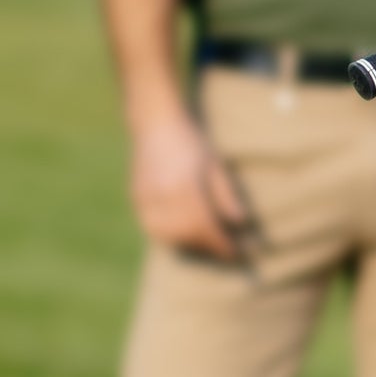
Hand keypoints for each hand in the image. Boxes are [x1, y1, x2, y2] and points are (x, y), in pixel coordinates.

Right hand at [131, 111, 251, 256]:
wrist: (156, 123)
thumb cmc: (192, 142)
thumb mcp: (215, 166)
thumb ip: (226, 196)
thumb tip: (239, 223)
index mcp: (186, 189)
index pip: (206, 228)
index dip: (222, 244)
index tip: (236, 253)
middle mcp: (164, 197)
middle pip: (187, 235)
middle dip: (207, 246)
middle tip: (222, 249)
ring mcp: (147, 199)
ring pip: (167, 236)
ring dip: (187, 244)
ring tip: (203, 243)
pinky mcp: (136, 198)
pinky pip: (152, 227)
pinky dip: (168, 236)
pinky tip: (181, 233)